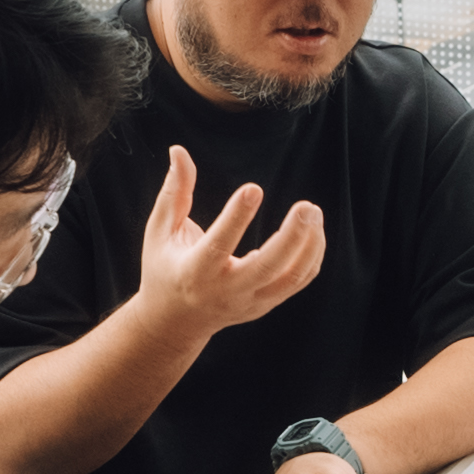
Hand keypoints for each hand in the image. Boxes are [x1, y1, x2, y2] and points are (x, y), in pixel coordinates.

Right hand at [129, 146, 324, 342]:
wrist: (175, 322)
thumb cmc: (164, 268)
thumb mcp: (160, 232)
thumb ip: (174, 193)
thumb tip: (179, 150)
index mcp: (195, 271)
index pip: (219, 245)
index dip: (236, 217)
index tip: (254, 188)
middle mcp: (225, 290)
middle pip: (267, 268)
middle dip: (292, 237)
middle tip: (308, 206)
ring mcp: (250, 301)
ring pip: (290, 278)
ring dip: (309, 245)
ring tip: (313, 212)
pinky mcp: (266, 303)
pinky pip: (298, 281)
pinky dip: (312, 256)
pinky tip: (313, 230)